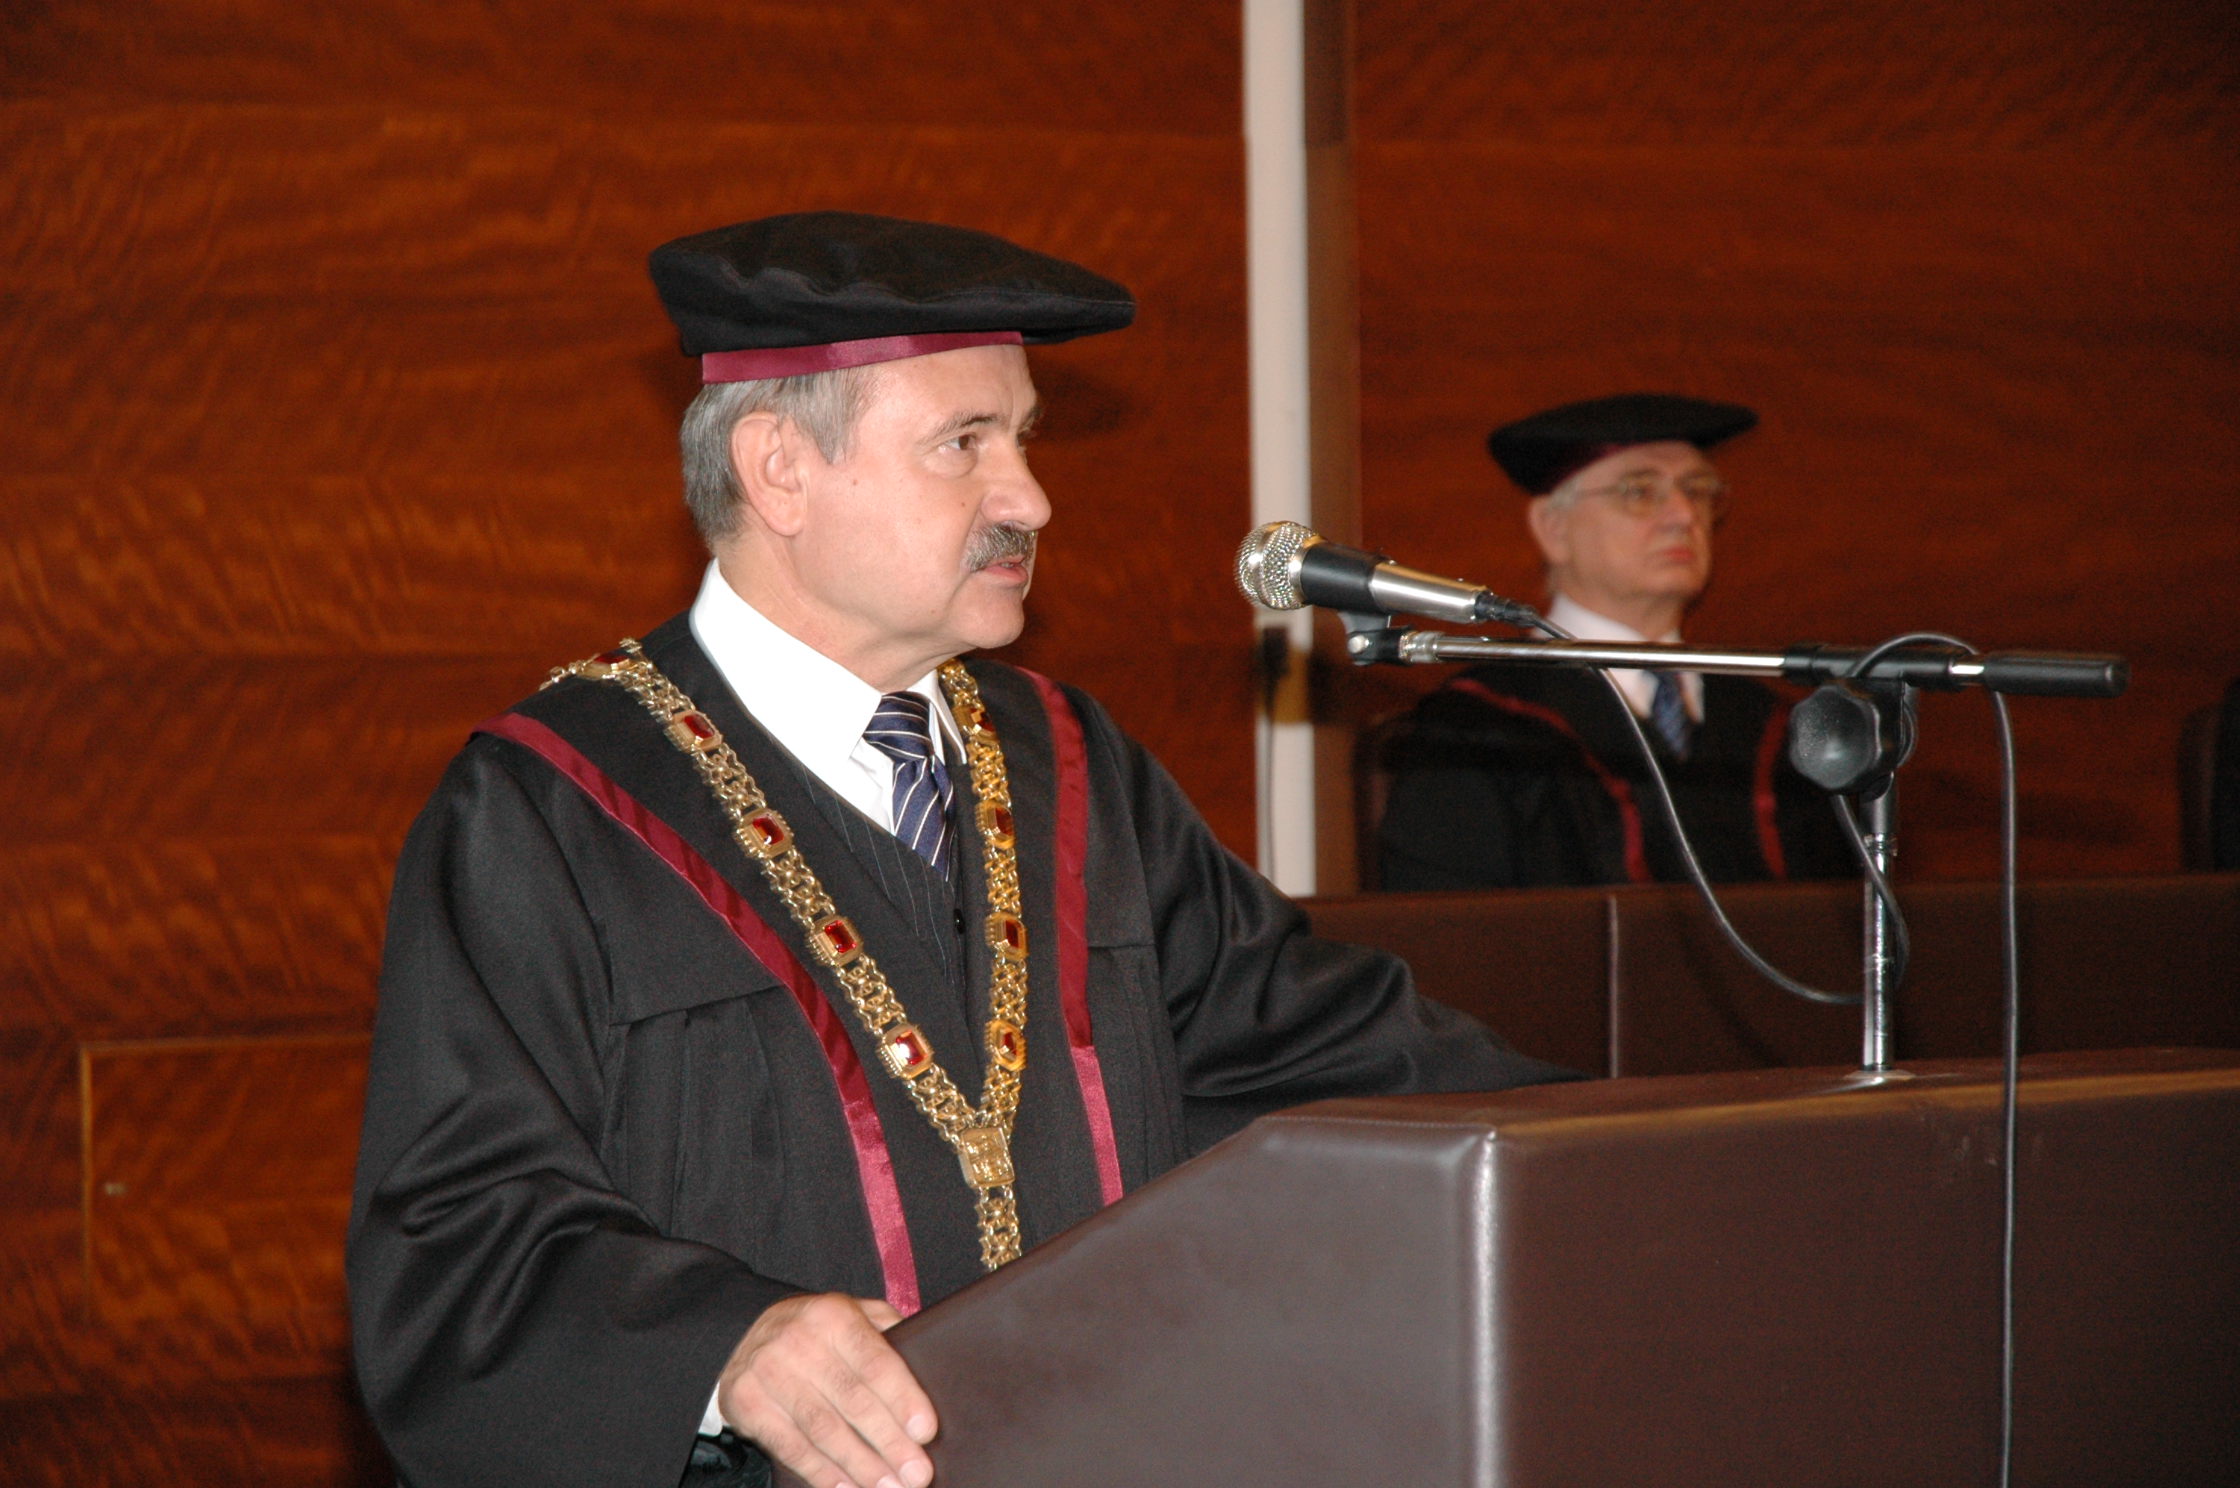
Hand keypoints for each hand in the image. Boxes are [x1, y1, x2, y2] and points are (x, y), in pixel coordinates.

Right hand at [717, 1293, 936, 1487]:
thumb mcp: (854, 1315)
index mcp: (834, 1315)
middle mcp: (799, 1341)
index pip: (875, 1362)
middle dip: (888, 1442)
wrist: (745, 1332)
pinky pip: (791, 1445)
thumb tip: (933, 1362)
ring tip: (889, 1487)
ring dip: (860, 1465)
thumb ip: (889, 1333)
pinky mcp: (747, 1402)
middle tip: (917, 1473)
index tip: (926, 1431)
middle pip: (852, 1400)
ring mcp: (769, 1372)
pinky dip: (821, 1472)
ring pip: (822, 1429)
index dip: (902, 1398)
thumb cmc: (820, 1332)